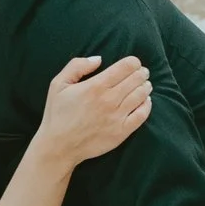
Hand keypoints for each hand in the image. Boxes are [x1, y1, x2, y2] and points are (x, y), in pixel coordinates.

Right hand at [37, 52, 153, 168]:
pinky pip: (142, 115)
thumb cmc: (57, 114)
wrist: (59, 146)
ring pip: (140, 95)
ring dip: (145, 86)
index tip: (134, 63)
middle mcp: (109, 100)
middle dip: (141, 73)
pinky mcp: (121, 132)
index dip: (133, 62)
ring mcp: (117, 117)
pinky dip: (147, 105)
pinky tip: (146, 101)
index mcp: (95, 86)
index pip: (125, 67)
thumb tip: (99, 59)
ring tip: (146, 84)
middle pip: (136, 79)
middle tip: (142, 73)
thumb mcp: (58, 84)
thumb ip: (77, 66)